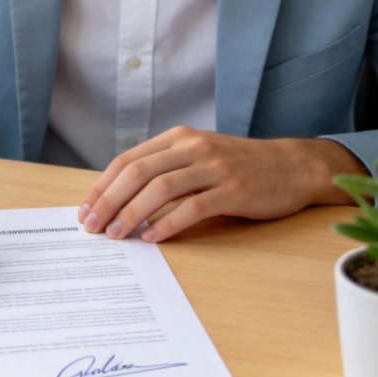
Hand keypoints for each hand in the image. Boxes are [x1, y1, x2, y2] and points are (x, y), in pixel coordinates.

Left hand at [77, 127, 365, 243]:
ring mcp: (214, 167)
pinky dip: (169, 224)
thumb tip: (121, 199)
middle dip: (109, 200)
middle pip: (138, 172)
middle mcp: (192, 147)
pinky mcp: (234, 189)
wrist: (292, 166)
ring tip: (117, 235)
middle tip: (92, 226)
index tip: (85, 210)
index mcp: (178, 138)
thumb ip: (166, 169)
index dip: (103, 186)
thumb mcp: (198, 156)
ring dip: (132, 213)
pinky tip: (153, 238)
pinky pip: (193, 207)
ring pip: (161, 188)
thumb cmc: (240, 167)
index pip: (128, 159)